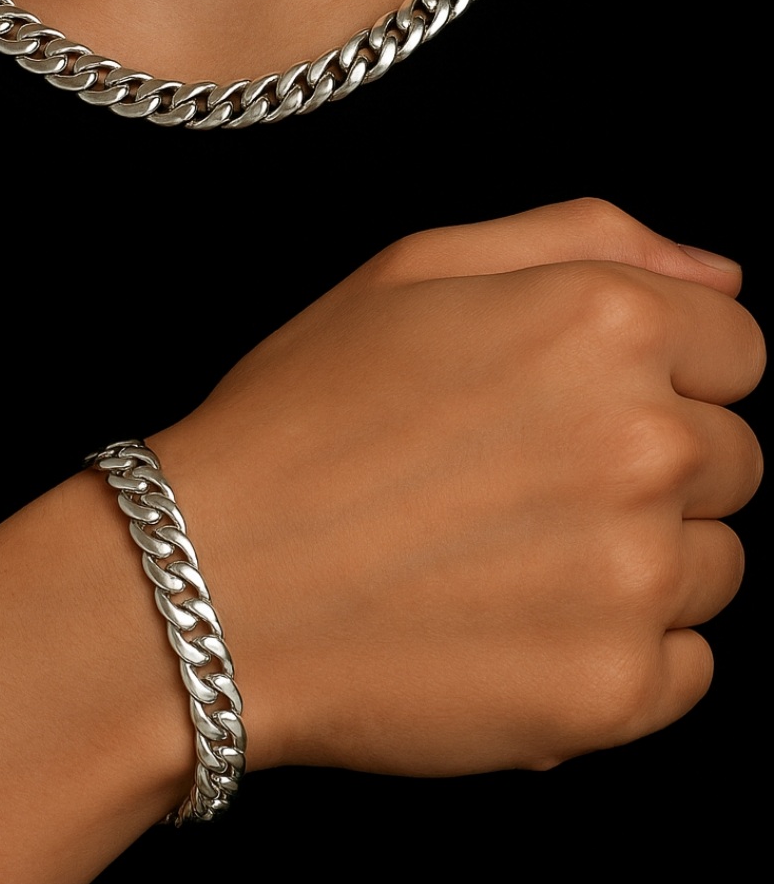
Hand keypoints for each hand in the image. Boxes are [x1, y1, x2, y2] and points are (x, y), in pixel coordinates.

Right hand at [152, 200, 762, 775]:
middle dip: (653, 463)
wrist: (208, 580)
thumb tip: (719, 278)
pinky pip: (687, 667)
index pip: (738, 348)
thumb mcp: (417, 267)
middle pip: (734, 457)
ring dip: (640, 560)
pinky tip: (517, 625)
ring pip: (715, 564)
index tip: (575, 401)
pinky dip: (622, 654)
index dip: (663, 370)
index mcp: (604, 323)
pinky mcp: (616, 692)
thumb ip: (585, 237)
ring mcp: (637, 577)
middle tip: (523, 479)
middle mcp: (645, 442)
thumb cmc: (303, 413)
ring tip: (507, 555)